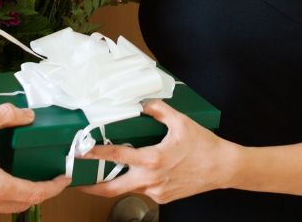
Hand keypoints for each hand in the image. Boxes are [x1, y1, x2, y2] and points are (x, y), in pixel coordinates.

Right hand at [0, 104, 70, 218]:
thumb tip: (25, 115)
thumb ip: (6, 116)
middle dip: (38, 192)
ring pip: (3, 206)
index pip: (33, 193)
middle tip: (48, 178)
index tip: (62, 179)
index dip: (53, 187)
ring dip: (17, 194)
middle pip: (21, 204)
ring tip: (24, 176)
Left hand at [78, 100, 235, 204]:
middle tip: (77, 182)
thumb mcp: (181, 122)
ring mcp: (157, 191)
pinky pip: (145, 189)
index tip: (82, 151)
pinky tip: (142, 171)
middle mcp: (151, 179)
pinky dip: (139, 180)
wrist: (223, 168)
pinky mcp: (163, 197)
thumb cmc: (204, 146)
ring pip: (129, 188)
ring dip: (116, 181)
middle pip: (113, 189)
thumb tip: (144, 104)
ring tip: (105, 172)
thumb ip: (159, 111)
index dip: (96, 153)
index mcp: (152, 159)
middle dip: (92, 187)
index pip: (116, 156)